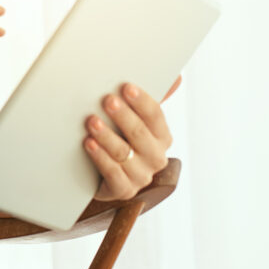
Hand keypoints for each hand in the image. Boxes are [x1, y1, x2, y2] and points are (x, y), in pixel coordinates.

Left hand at [82, 76, 180, 201]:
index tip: (126, 87)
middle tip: (107, 100)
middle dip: (123, 116)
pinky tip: (89, 144)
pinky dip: (100, 157)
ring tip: (92, 121)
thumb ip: (149, 102)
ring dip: (106, 136)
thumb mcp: (134, 120)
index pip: (156, 116)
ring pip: (123, 153)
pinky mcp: (124, 190)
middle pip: (140, 134)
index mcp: (162, 137)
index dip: (142, 101)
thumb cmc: (122, 140)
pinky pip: (113, 173)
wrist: (105, 177)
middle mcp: (156, 157)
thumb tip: (178, 78)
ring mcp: (141, 176)